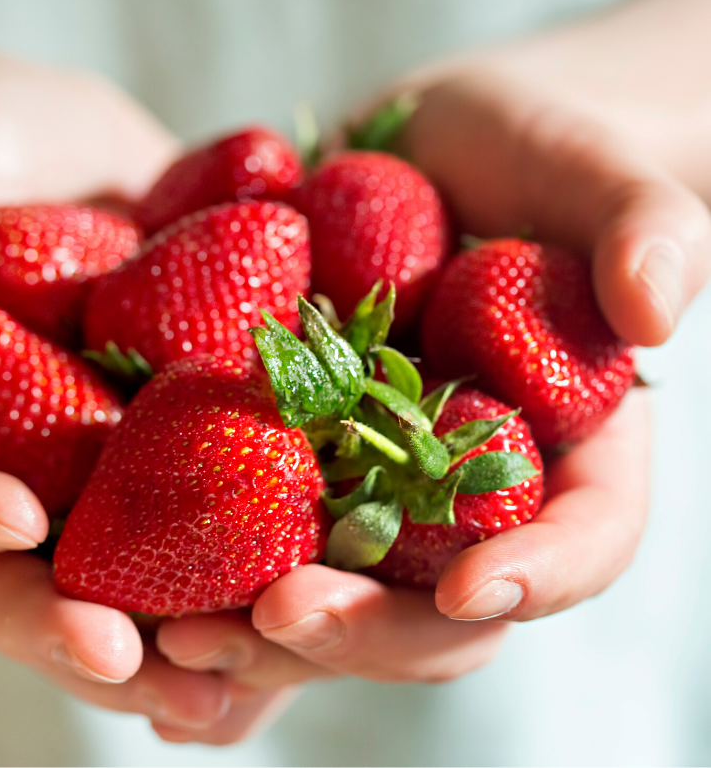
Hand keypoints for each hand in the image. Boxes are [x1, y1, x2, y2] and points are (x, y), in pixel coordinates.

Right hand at [0, 51, 251, 723]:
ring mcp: (90, 468)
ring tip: (233, 687)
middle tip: (136, 666)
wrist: (51, 151)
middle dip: (69, 630)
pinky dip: (246, 580)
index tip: (14, 521)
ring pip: (116, 583)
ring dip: (171, 644)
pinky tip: (301, 615)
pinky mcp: (171, 448)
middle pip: (15, 577)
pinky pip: (204, 527)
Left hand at [146, 70, 704, 742]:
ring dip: (256, 636)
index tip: (476, 589)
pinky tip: (136, 609)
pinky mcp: (288, 457)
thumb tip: (656, 307)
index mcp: (563, 451)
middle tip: (275, 622)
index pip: (582, 538)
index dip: (540, 574)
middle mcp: (461, 494)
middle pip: (431, 605)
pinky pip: (247, 539)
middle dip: (358, 630)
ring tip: (179, 641)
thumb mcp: (597, 171)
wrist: (429, 151)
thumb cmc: (532, 156)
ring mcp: (368, 485)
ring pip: (329, 593)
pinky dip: (196, 582)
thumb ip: (643, 224)